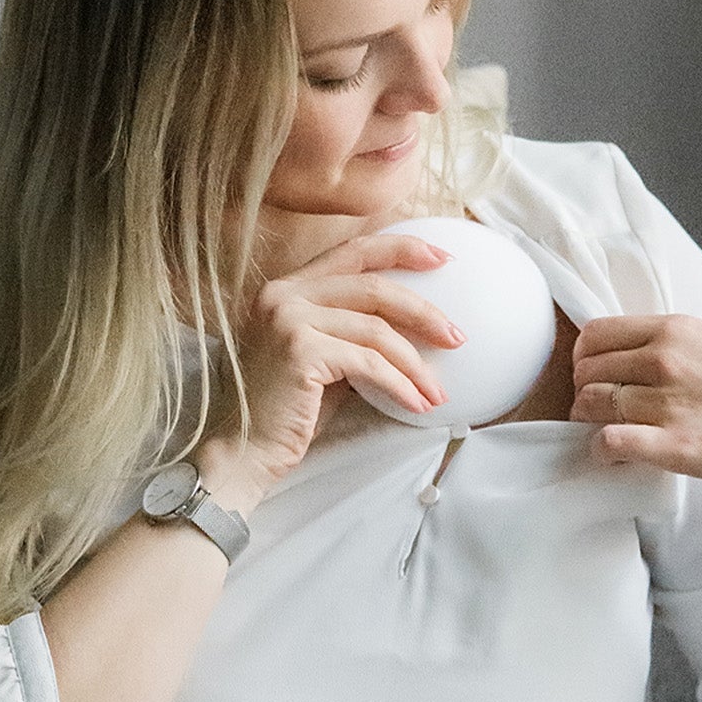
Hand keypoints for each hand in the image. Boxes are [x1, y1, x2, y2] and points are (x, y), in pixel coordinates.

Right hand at [198, 231, 463, 495]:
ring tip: (438, 391)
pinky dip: (399, 384)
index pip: (354, 251)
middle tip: (457, 336)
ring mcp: (288, 318)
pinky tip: (417, 404)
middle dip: (423, 311)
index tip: (443, 257)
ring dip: (415, 363)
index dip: (402, 249)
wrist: (243, 451)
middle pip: (373, 285)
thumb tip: (414, 325)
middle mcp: (283, 294)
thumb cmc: (286, 413)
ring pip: (376, 329)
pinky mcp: (300, 350)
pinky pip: (368, 362)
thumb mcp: (322, 359)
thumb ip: (352, 331)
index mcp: (287, 287)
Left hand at [569, 312, 701, 491]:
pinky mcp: (674, 446)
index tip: (596, 376)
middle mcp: (665, 360)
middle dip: (584, 391)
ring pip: (590, 405)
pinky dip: (601, 449)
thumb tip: (628, 355)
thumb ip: (671, 343)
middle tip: (600, 410)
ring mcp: (667, 403)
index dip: (585, 359)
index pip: (593, 335)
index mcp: (674, 330)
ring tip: (608, 431)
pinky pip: (608, 442)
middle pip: (585, 372)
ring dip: (589, 422)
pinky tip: (615, 453)